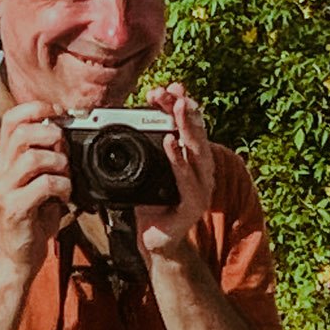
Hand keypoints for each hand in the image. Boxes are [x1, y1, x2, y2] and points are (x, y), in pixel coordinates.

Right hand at [0, 101, 69, 276]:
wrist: (16, 257)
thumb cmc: (30, 219)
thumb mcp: (36, 183)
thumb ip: (46, 159)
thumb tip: (67, 136)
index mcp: (5, 161)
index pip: (12, 119)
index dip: (37, 108)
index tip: (59, 112)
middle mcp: (0, 171)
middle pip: (22, 133)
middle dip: (51, 134)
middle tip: (64, 150)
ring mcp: (4, 189)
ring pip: (32, 157)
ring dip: (59, 163)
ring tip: (66, 176)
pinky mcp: (15, 208)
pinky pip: (43, 185)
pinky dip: (62, 186)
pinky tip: (65, 195)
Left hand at [135, 83, 212, 261]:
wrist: (157, 242)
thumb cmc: (153, 205)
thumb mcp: (147, 172)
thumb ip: (146, 148)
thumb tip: (128, 119)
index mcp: (192, 159)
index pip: (188, 126)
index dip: (180, 105)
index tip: (169, 87)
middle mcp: (201, 170)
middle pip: (195, 133)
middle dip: (185, 108)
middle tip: (175, 89)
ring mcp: (201, 187)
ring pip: (197, 151)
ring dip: (187, 126)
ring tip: (178, 106)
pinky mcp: (193, 205)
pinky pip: (185, 179)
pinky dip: (178, 160)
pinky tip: (171, 143)